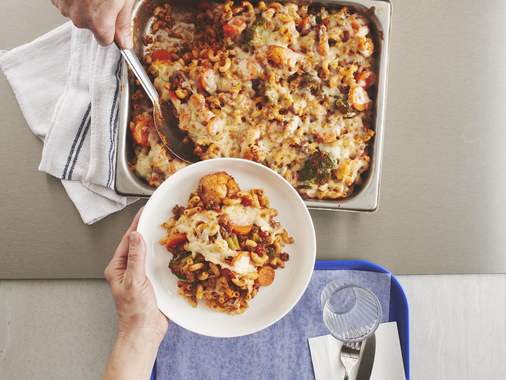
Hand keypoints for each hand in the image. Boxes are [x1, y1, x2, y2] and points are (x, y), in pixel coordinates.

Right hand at [51, 0, 134, 47]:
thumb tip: (125, 43)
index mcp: (99, 24)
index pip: (105, 40)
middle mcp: (80, 19)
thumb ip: (123, 23)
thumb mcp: (124, 0)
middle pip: (90, 27)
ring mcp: (65, 8)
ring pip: (77, 14)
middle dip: (97, 15)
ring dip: (84, 5)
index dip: (110, 29)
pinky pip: (66, 3)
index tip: (112, 18)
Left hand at [104, 208, 167, 342]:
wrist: (144, 332)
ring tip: (164, 227)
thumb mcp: (135, 281)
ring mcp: (138, 275)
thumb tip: (136, 235)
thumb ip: (136, 257)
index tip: (145, 210)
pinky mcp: (150, 281)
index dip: (137, 223)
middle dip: (146, 228)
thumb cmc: (135, 312)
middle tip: (156, 214)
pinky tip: (170, 249)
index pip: (128, 240)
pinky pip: (156, 263)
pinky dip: (162, 254)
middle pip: (137, 243)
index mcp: (117, 267)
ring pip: (147, 252)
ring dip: (155, 240)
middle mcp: (127, 269)